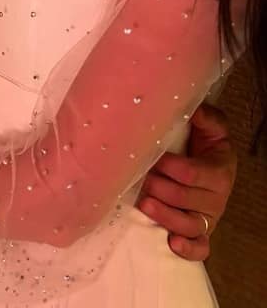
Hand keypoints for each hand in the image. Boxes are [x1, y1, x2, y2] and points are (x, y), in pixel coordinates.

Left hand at [137, 104, 236, 259]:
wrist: (213, 164)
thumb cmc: (206, 143)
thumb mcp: (212, 126)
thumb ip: (206, 117)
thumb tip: (193, 109)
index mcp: (219, 171)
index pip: (191, 173)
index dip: (169, 167)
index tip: (152, 158)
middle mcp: (216, 198)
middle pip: (185, 198)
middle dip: (160, 188)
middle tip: (141, 178)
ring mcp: (208, 218)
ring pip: (189, 224)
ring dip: (166, 216)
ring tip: (145, 204)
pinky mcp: (202, 233)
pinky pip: (200, 248)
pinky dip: (188, 249)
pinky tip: (172, 243)